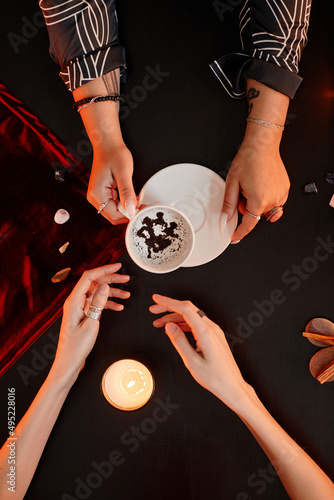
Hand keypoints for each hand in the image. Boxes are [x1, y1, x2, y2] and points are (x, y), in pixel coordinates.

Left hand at [53, 263, 129, 379]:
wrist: (68, 363)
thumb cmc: (76, 348)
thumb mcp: (91, 323)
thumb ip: (98, 303)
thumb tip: (104, 285)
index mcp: (74, 301)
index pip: (89, 277)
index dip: (104, 269)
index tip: (117, 267)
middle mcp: (75, 302)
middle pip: (94, 283)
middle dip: (111, 279)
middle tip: (126, 279)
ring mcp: (79, 308)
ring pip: (97, 293)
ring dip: (112, 292)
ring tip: (126, 294)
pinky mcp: (83, 314)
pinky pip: (96, 303)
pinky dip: (108, 303)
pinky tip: (118, 306)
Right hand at [87, 146, 137, 224]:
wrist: (107, 144)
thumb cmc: (114, 154)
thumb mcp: (123, 173)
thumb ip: (127, 192)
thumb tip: (130, 209)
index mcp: (97, 194)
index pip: (114, 215)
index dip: (129, 215)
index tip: (141, 210)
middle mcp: (94, 198)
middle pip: (113, 216)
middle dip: (128, 213)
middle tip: (141, 205)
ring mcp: (97, 197)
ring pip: (114, 212)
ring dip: (127, 209)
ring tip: (137, 200)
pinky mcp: (102, 195)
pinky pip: (114, 206)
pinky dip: (124, 204)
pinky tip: (131, 197)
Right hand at [150, 295, 249, 410]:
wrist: (232, 386)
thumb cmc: (215, 378)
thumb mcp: (191, 361)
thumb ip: (179, 341)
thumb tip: (169, 327)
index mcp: (205, 332)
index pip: (184, 309)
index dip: (168, 302)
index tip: (157, 299)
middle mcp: (211, 328)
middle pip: (187, 309)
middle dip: (169, 307)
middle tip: (154, 310)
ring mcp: (214, 331)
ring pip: (191, 316)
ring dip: (175, 317)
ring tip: (160, 323)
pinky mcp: (214, 336)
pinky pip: (197, 324)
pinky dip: (184, 323)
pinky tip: (175, 329)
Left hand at [221, 138, 289, 241]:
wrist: (262, 145)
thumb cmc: (248, 159)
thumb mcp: (232, 184)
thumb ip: (228, 206)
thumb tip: (224, 220)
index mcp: (259, 201)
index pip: (249, 224)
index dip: (239, 233)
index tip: (235, 238)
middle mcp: (273, 200)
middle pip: (255, 214)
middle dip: (246, 207)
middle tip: (242, 191)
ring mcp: (281, 194)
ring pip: (265, 208)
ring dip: (256, 202)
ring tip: (252, 185)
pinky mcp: (285, 189)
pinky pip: (274, 201)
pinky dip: (265, 197)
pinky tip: (261, 183)